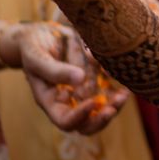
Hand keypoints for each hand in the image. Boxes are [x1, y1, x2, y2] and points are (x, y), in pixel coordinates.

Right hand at [12, 23, 128, 133]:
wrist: (41, 34)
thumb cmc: (33, 47)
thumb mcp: (37, 56)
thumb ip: (55, 70)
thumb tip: (79, 79)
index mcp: (49, 100)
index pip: (64, 120)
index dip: (79, 116)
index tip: (92, 102)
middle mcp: (67, 101)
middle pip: (85, 125)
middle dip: (100, 120)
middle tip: (113, 108)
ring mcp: (82, 93)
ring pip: (100, 112)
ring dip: (113, 107)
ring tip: (123, 96)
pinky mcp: (94, 82)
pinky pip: (108, 95)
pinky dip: (117, 94)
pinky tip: (125, 88)